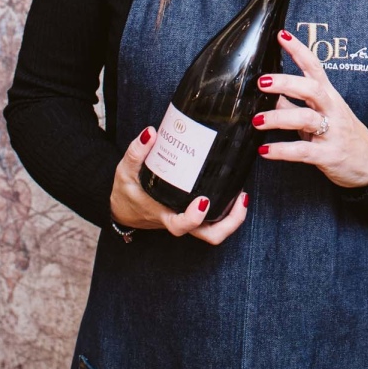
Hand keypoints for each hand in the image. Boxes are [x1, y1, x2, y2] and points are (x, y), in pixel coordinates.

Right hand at [110, 127, 248, 243]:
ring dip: (233, 218)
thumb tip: (151, 133)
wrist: (124, 209)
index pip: (181, 225)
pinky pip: (214, 221)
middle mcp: (179, 221)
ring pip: (216, 231)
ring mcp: (188, 220)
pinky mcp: (192, 215)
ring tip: (243, 194)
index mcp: (163, 215)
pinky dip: (228, 211)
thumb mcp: (125, 170)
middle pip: (210, 235)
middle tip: (241, 196)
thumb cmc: (126, 191)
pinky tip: (233, 190)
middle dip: (230, 222)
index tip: (203, 201)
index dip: (194, 217)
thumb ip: (136, 152)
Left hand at [252, 30, 367, 187]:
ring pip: (306, 119)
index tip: (281, 36)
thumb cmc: (340, 133)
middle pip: (311, 89)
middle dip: (286, 83)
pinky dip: (282, 150)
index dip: (299, 50)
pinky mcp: (328, 155)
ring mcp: (331, 132)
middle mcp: (331, 110)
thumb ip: (295, 104)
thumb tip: (271, 94)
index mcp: (329, 95)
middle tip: (262, 82)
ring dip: (279, 117)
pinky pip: (303, 150)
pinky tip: (265, 150)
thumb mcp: (320, 114)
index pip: (315, 67)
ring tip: (257, 121)